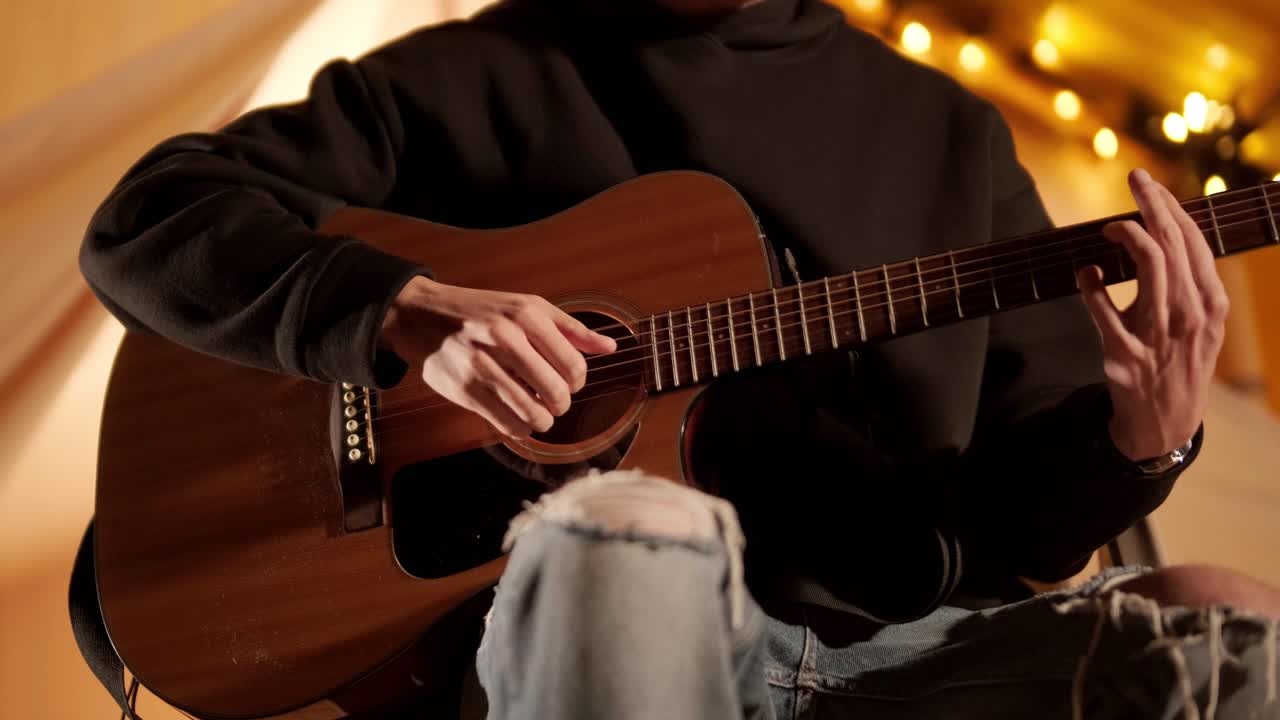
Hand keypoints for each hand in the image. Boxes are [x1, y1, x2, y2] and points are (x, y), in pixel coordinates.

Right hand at [380, 277, 616, 438]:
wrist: (420, 314)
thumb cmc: (482, 311)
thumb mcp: (527, 307)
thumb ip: (570, 329)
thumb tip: (611, 347)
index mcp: (526, 315)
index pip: (574, 364)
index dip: (578, 382)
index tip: (569, 382)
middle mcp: (505, 337)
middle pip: (557, 391)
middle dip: (562, 403)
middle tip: (554, 400)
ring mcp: (482, 364)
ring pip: (534, 413)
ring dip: (543, 420)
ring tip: (540, 413)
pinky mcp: (464, 389)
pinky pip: (507, 423)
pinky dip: (521, 428)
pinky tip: (519, 418)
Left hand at [1075, 168, 1228, 461]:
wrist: (1166, 420)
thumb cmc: (1180, 359)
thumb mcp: (1201, 321)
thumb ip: (1190, 280)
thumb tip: (1165, 230)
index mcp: (1210, 302)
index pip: (1193, 241)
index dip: (1169, 205)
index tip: (1148, 183)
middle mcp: (1189, 314)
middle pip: (1171, 244)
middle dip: (1151, 204)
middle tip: (1133, 179)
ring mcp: (1158, 334)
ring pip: (1149, 266)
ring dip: (1125, 236)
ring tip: (1108, 228)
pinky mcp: (1124, 354)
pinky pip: (1103, 309)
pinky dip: (1090, 285)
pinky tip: (1085, 273)